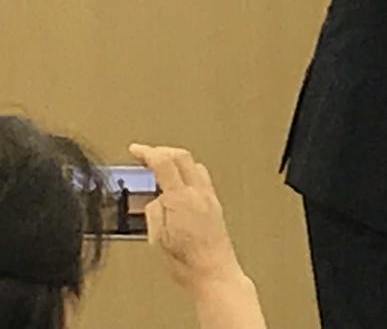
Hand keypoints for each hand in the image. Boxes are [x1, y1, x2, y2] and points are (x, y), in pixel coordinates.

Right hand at [128, 144, 244, 292]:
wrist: (214, 271)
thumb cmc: (188, 262)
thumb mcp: (158, 238)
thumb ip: (154, 212)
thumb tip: (156, 199)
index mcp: (181, 199)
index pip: (164, 163)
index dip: (148, 152)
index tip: (135, 149)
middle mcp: (199, 194)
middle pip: (182, 156)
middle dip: (162, 150)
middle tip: (146, 153)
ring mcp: (210, 198)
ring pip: (194, 165)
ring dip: (176, 159)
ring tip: (162, 164)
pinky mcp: (216, 205)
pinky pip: (202, 177)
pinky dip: (187, 171)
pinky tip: (180, 181)